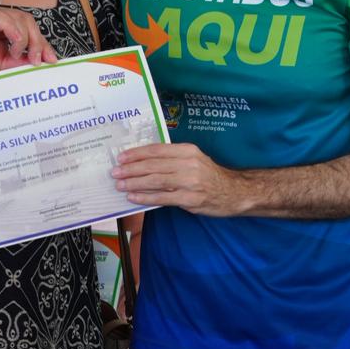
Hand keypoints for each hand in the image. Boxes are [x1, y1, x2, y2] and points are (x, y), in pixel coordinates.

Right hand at [0, 7, 56, 83]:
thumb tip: (43, 60)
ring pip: (17, 17)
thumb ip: (21, 61)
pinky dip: (11, 29)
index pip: (31, 29)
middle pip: (27, 20)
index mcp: (6, 30)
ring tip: (20, 54)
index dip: (43, 43)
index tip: (51, 60)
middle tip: (38, 59)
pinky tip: (13, 45)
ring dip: (25, 36)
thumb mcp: (4, 66)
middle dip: (37, 40)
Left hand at [112, 143, 241, 216]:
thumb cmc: (209, 176)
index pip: (156, 150)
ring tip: (120, 185)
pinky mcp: (190, 199)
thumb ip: (172, 159)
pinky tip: (133, 197)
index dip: (136, 153)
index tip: (122, 157)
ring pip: (155, 180)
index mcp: (187, 150)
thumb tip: (143, 162)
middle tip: (115, 172)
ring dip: (134, 183)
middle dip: (131, 169)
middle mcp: (188, 163)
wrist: (234, 192)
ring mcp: (190, 181)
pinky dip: (145, 197)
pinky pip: (162, 197)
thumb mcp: (194, 159)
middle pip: (153, 165)